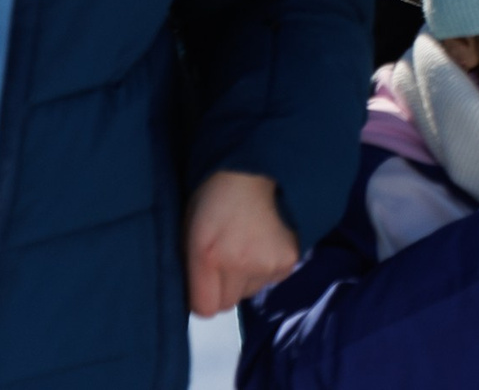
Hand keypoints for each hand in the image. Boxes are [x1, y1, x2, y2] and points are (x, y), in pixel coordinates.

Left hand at [185, 170, 299, 317]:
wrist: (258, 169)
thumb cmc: (216, 195)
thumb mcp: (189, 231)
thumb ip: (191, 268)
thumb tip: (196, 295)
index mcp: (208, 255)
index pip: (204, 309)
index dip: (202, 297)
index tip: (203, 284)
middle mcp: (239, 263)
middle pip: (228, 303)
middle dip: (224, 288)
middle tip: (226, 260)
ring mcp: (268, 263)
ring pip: (250, 291)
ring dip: (246, 277)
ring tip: (247, 246)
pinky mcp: (289, 260)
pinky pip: (271, 279)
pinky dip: (266, 268)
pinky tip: (264, 244)